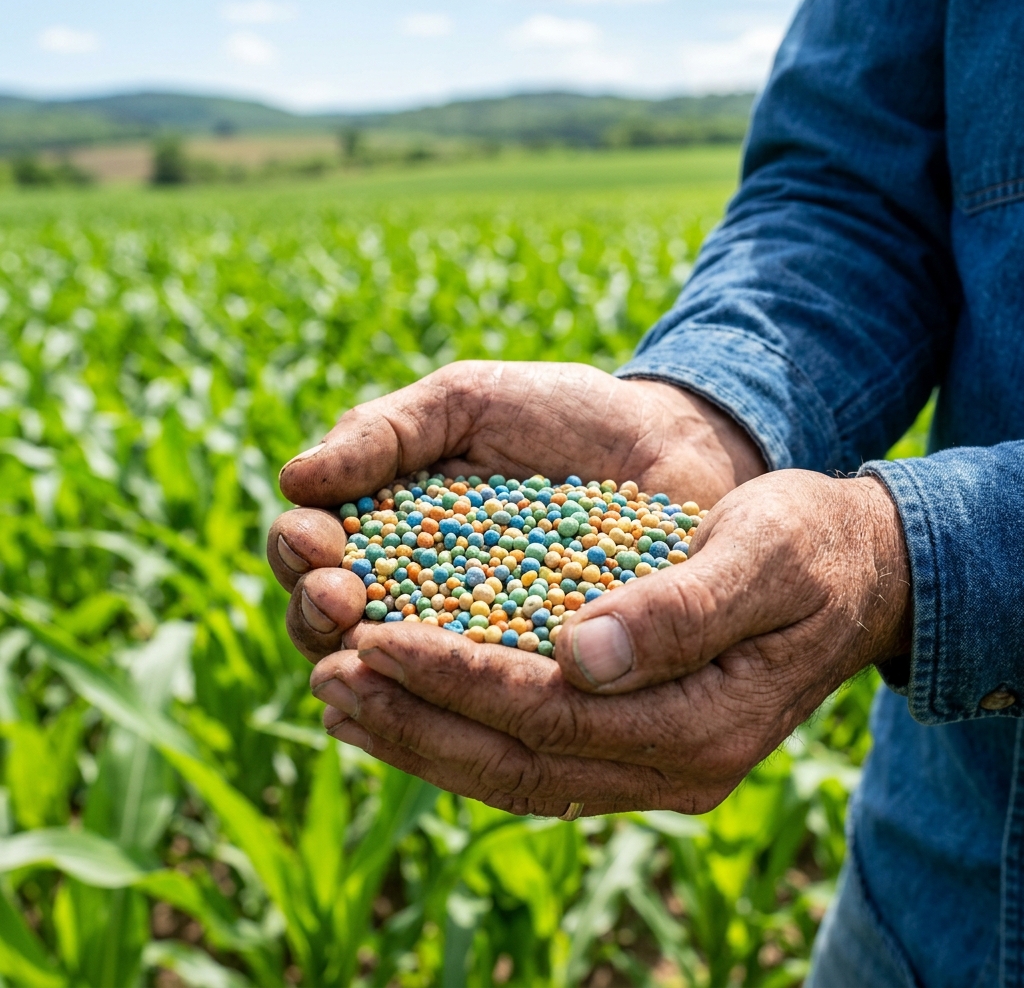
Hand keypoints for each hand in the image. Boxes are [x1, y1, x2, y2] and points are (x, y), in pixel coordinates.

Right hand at [266, 361, 765, 661]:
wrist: (668, 445)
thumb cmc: (560, 414)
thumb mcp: (469, 402)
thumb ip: (387, 432)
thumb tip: (293, 477)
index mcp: (387, 527)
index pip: (315, 554)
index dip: (301, 553)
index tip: (317, 543)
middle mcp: (416, 593)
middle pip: (339, 626)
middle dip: (320, 615)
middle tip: (339, 598)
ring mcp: (472, 641)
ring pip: (400, 676)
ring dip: (374, 669)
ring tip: (367, 652)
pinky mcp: (533, 675)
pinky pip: (485, 702)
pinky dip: (456, 707)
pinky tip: (437, 710)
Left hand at [307, 470, 909, 815]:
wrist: (857, 574)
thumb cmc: (810, 548)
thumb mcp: (762, 558)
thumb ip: (678, 609)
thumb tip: (580, 652)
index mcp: (700, 723)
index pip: (549, 711)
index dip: (456, 677)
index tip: (376, 638)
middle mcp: (671, 767)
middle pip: (515, 761)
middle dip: (414, 720)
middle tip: (328, 677)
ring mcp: (653, 768)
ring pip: (512, 773)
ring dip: (419, 737)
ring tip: (338, 695)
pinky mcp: (636, 746)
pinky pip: (530, 757)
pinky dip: (458, 734)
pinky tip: (404, 702)